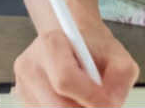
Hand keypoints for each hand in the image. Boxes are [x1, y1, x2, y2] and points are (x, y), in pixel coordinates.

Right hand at [12, 20, 139, 106]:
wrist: (74, 46)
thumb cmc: (94, 50)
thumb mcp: (118, 56)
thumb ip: (121, 77)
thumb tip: (111, 105)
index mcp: (51, 44)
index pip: (65, 79)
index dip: (90, 97)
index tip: (108, 103)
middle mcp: (30, 65)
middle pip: (56, 106)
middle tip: (100, 105)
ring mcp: (24, 86)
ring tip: (86, 98)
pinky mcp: (26, 102)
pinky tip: (74, 101)